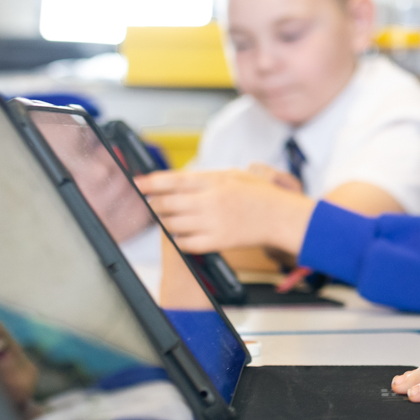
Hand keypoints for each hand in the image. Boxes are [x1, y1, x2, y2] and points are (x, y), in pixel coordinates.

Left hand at [136, 168, 314, 255]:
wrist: (281, 218)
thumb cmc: (262, 195)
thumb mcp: (234, 175)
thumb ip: (207, 178)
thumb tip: (180, 181)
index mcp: (214, 182)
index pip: (173, 181)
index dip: (151, 183)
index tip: (137, 184)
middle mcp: (210, 201)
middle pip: (167, 204)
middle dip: (155, 204)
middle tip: (152, 204)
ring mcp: (212, 223)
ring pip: (173, 224)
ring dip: (166, 222)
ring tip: (170, 218)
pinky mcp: (216, 241)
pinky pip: (185, 243)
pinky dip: (179, 239)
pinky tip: (183, 234)